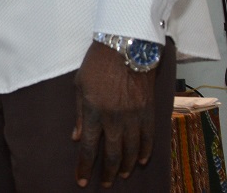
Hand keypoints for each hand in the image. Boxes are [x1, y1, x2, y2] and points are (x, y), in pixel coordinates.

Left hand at [73, 41, 155, 187]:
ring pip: (132, 150)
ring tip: (122, 175)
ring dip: (127, 166)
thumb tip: (77, 138)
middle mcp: (115, 119)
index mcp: (94, 112)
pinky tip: (141, 160)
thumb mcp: (79, 85)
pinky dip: (145, 151)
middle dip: (107, 172)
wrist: (126, 47)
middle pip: (112, 154)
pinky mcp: (149, 111)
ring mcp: (134, 117)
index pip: (89, 148)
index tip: (81, 180)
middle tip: (104, 183)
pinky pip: (148, 138)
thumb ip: (79, 114)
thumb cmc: (98, 64)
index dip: (85, 167)